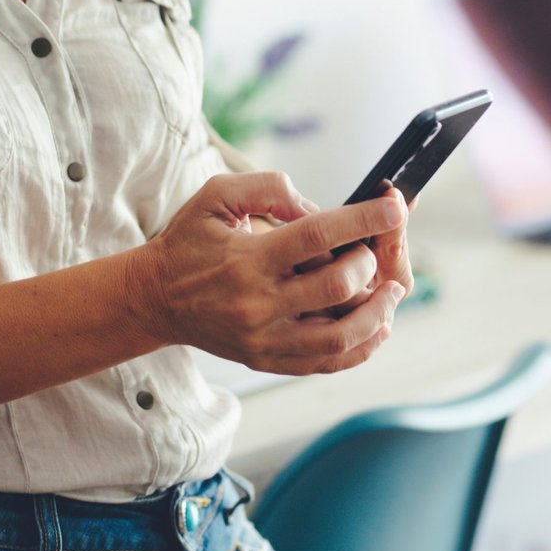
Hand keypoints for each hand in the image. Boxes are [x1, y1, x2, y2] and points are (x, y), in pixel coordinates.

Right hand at [128, 172, 408, 374]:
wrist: (155, 298)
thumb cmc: (188, 241)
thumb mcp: (216, 196)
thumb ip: (267, 187)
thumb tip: (317, 207)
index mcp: (247, 258)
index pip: (317, 236)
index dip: (363, 219)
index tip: (395, 206)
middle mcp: (258, 304)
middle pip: (336, 286)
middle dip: (369, 263)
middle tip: (377, 249)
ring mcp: (264, 338)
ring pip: (340, 336)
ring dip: (378, 312)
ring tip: (393, 291)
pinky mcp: (268, 360)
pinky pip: (327, 363)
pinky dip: (362, 347)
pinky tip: (378, 325)